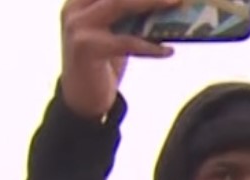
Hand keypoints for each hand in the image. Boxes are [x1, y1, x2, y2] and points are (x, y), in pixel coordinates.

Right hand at [59, 0, 181, 119]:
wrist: (80, 100)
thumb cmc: (102, 64)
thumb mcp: (112, 34)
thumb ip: (128, 18)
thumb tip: (163, 4)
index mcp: (79, 2)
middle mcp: (74, 9)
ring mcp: (78, 26)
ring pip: (119, 4)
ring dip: (151, 2)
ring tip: (175, 4)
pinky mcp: (87, 48)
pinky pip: (126, 41)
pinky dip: (150, 46)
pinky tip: (168, 50)